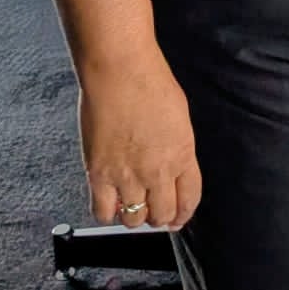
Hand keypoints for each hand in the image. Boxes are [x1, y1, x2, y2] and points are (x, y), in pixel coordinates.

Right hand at [79, 57, 201, 229]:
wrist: (119, 68)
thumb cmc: (149, 80)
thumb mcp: (179, 116)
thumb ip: (178, 147)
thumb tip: (172, 167)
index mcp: (182, 154)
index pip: (189, 200)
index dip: (183, 213)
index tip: (178, 217)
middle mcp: (157, 171)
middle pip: (162, 216)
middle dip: (159, 216)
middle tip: (152, 208)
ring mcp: (127, 176)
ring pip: (134, 221)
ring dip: (133, 214)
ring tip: (129, 201)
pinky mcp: (99, 174)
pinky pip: (103, 213)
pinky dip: (107, 211)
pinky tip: (109, 198)